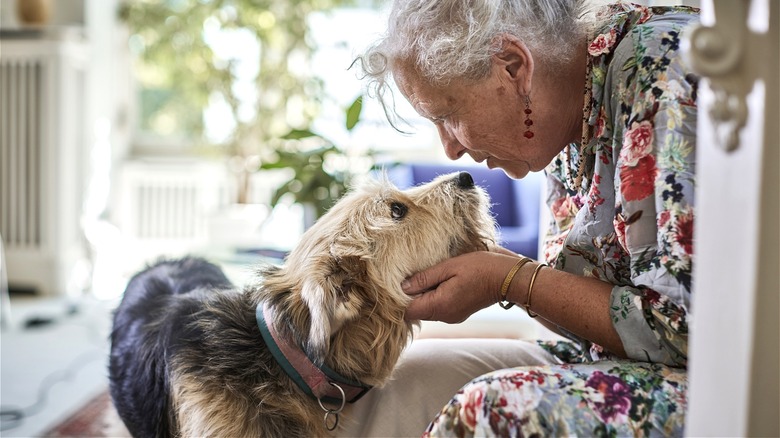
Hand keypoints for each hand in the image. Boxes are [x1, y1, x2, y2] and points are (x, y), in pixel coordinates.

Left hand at [401, 251, 521, 322]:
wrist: (507, 277)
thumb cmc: (480, 267)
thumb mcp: (449, 266)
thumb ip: (424, 278)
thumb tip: (402, 287)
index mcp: (440, 306)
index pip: (407, 311)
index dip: (399, 298)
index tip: (399, 281)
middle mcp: (444, 317)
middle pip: (416, 311)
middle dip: (411, 295)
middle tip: (413, 273)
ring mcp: (452, 317)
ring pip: (427, 309)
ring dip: (424, 294)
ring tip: (428, 274)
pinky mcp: (458, 313)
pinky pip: (438, 307)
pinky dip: (435, 295)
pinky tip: (440, 280)